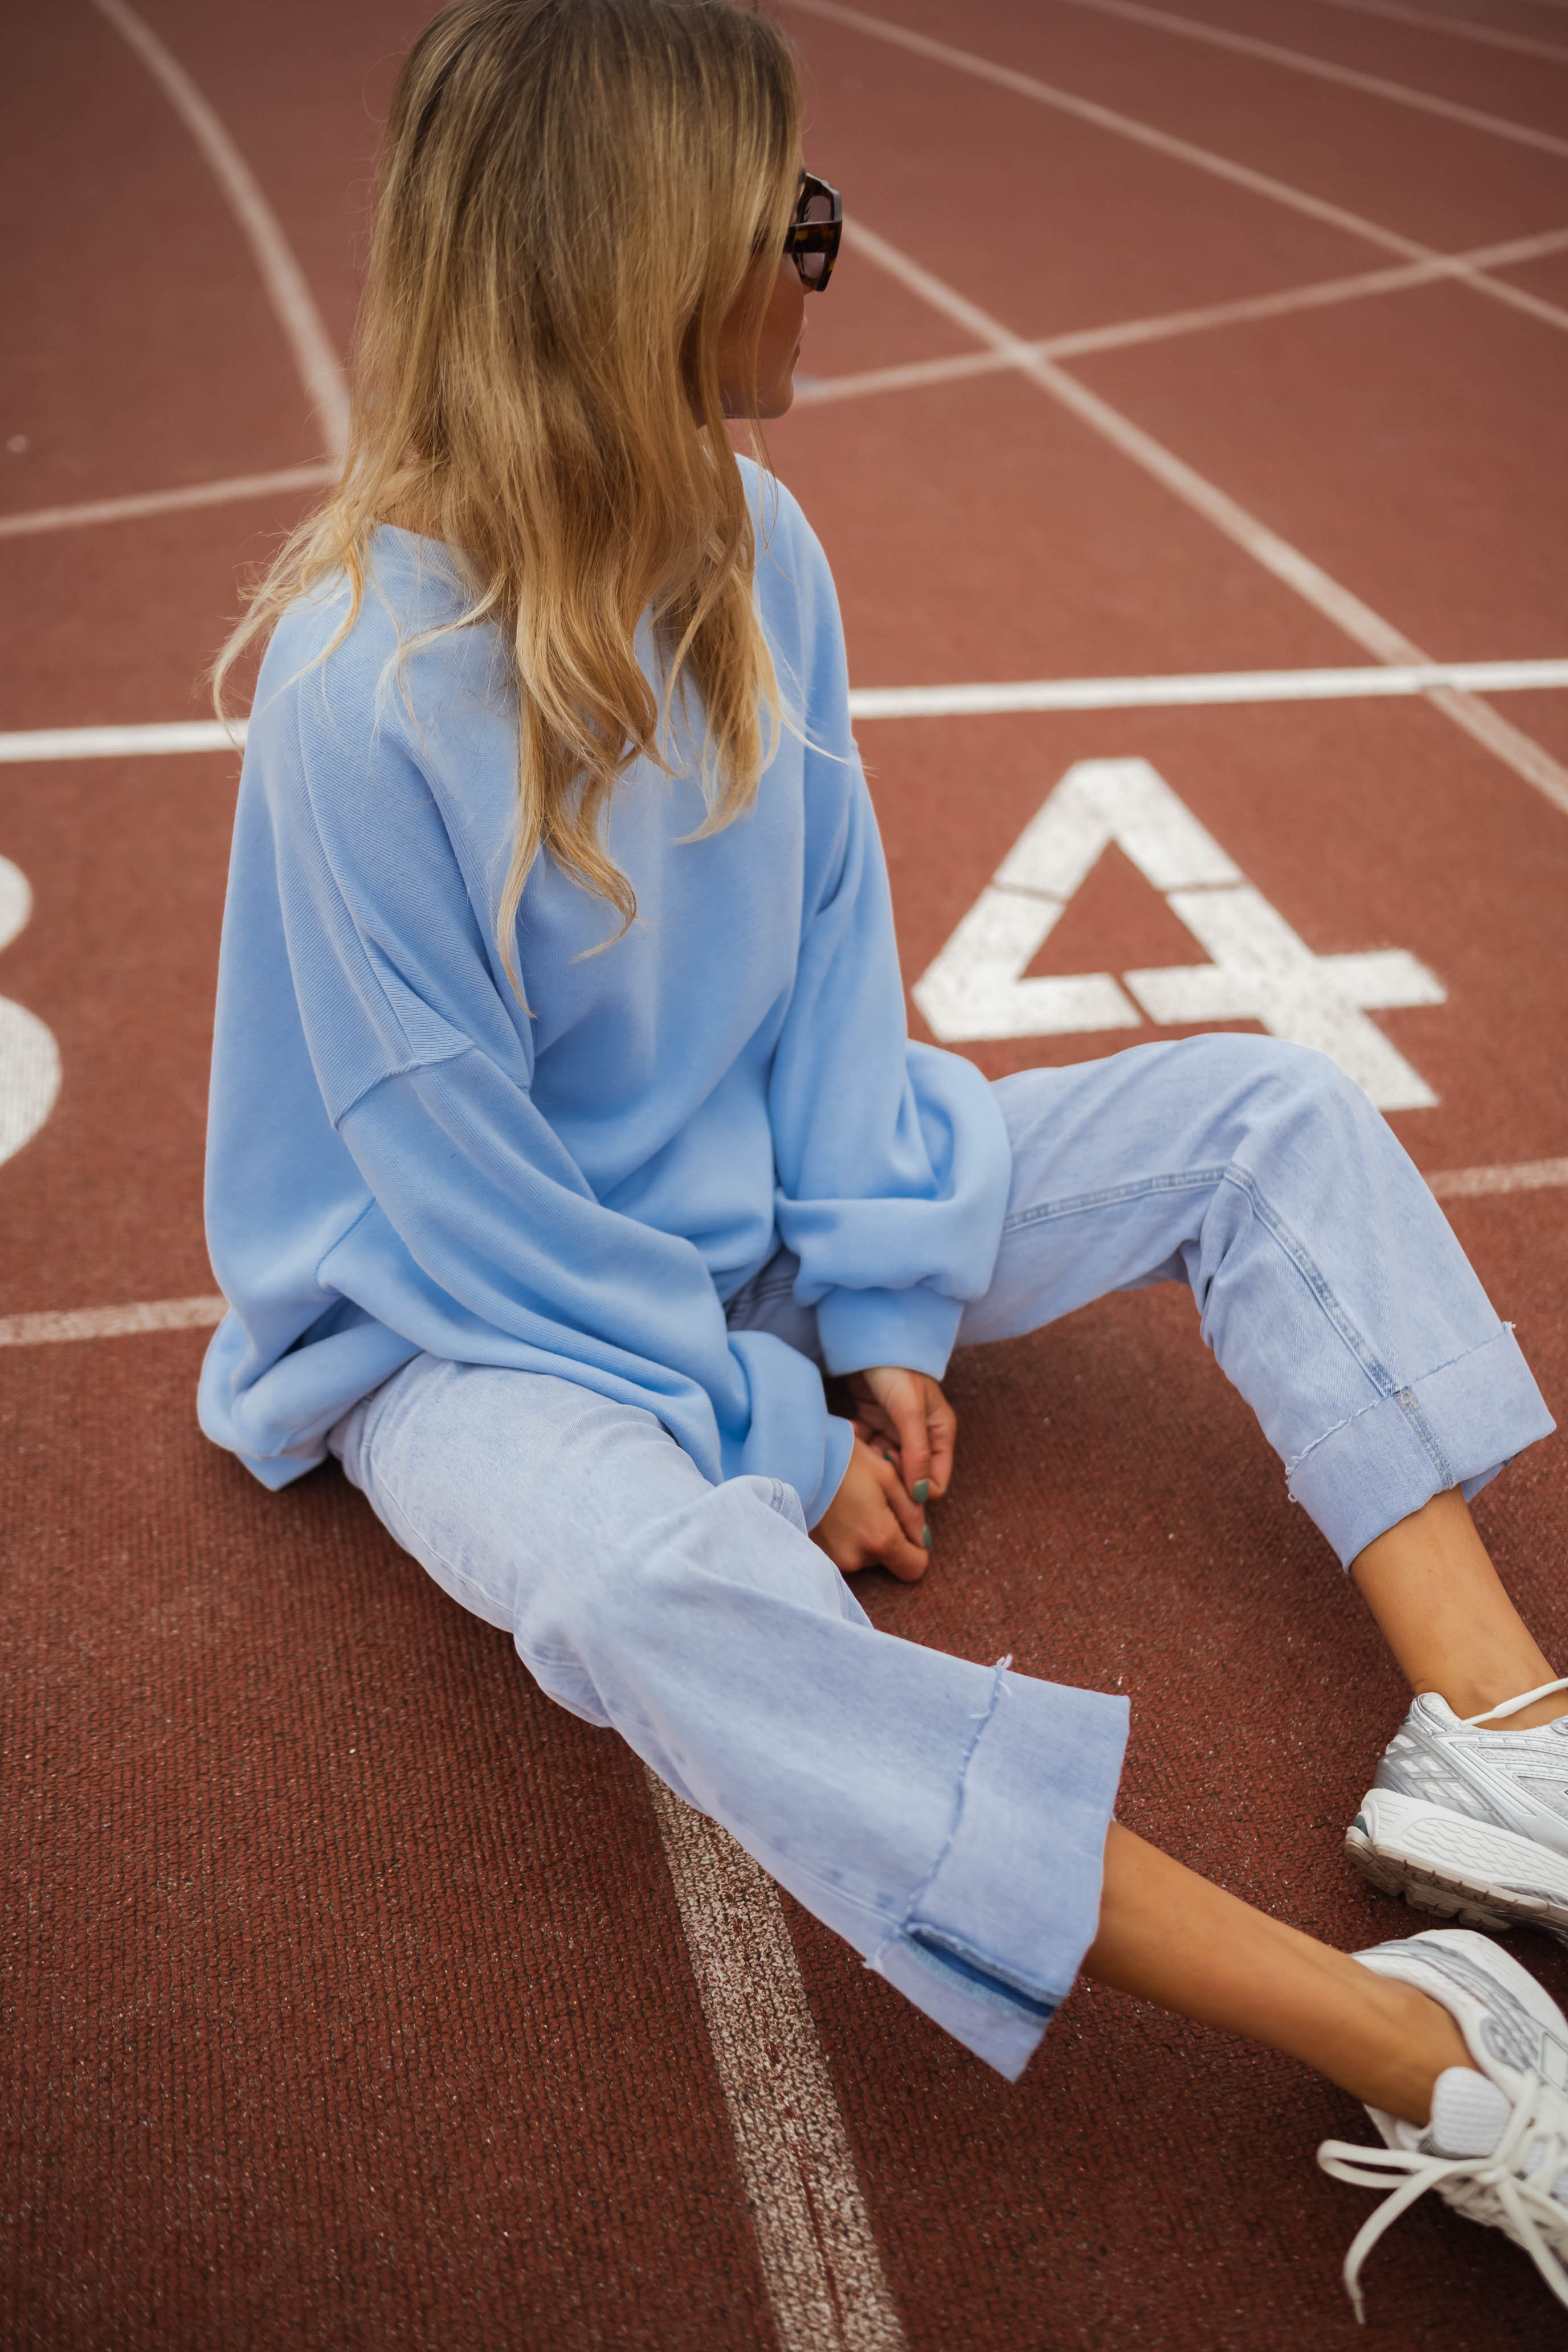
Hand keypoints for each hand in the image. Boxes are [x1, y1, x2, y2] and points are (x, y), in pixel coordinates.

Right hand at [813, 1434, 931, 1580]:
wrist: (790, 1459)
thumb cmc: (841, 1460)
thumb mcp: (886, 1475)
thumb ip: (912, 1511)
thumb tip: (924, 1538)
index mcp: (880, 1539)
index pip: (915, 1568)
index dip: (918, 1547)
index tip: (906, 1523)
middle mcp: (856, 1559)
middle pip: (889, 1559)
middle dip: (888, 1534)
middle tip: (872, 1500)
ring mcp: (833, 1559)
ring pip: (865, 1555)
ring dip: (865, 1534)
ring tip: (850, 1502)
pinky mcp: (816, 1554)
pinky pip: (844, 1551)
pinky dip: (845, 1536)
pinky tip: (835, 1512)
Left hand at [844, 1365, 955, 1505]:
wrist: (870, 1341)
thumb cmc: (898, 1371)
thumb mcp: (910, 1412)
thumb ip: (916, 1453)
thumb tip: (921, 1496)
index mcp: (939, 1434)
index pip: (935, 1481)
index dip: (915, 1487)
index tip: (893, 1475)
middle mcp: (920, 1436)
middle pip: (908, 1475)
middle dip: (891, 1475)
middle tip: (873, 1462)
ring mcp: (895, 1430)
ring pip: (885, 1463)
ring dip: (871, 1461)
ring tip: (858, 1449)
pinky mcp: (874, 1422)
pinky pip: (867, 1446)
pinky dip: (858, 1444)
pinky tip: (850, 1432)